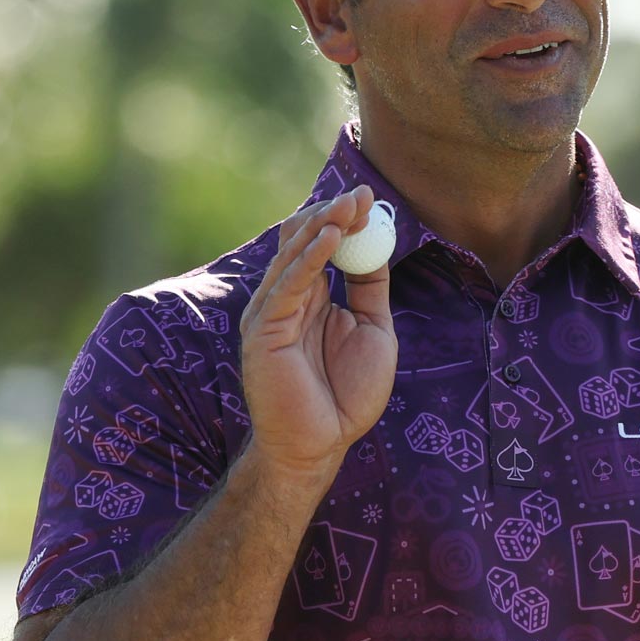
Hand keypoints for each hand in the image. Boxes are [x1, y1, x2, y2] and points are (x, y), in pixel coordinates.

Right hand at [239, 186, 397, 476]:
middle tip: (360, 195)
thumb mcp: (373, 330)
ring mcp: (270, 313)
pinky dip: (309, 258)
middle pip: (302, 241)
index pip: (319, 244)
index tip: (368, 198)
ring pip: (293, 256)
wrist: (322, 446)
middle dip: (332, 214)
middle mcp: (285, 299)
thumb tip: (376, 244)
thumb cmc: (347, 395)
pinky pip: (287, 285)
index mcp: (309, 297)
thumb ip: (369, 289)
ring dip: (323, 227)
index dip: (342, 219)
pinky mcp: (263, 330)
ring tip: (349, 206)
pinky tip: (331, 238)